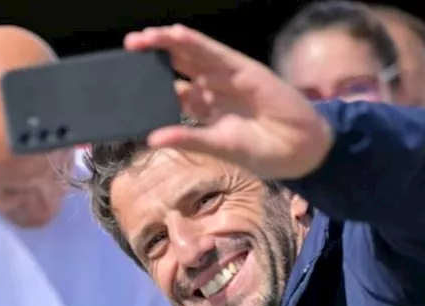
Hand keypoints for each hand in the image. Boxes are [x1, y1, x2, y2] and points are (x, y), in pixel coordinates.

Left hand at [123, 24, 333, 180]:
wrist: (299, 149)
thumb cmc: (261, 151)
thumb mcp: (217, 146)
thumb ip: (187, 138)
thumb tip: (152, 139)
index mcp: (205, 109)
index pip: (172, 91)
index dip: (151, 86)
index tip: (125, 85)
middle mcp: (213, 88)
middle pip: (177, 67)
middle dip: (152, 58)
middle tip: (126, 51)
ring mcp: (226, 76)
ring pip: (191, 54)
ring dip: (165, 44)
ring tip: (139, 40)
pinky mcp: (241, 68)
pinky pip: (213, 51)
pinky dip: (193, 42)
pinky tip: (173, 35)